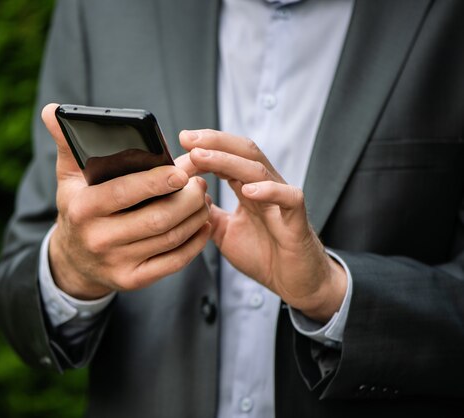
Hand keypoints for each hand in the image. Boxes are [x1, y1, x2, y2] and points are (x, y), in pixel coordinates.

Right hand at [41, 104, 210, 299]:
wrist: (74, 260)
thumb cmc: (78, 208)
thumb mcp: (68, 178)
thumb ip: (67, 143)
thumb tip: (51, 110)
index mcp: (83, 208)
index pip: (124, 192)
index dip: (156, 182)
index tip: (181, 171)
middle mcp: (98, 239)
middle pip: (156, 219)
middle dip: (186, 200)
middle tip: (199, 183)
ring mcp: (116, 264)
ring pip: (169, 239)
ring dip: (195, 218)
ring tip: (203, 199)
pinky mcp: (132, 280)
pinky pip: (173, 262)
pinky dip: (194, 243)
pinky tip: (202, 225)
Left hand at [181, 129, 346, 321]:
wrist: (294, 283)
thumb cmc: (263, 255)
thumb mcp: (223, 231)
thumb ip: (207, 211)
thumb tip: (184, 194)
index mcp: (248, 188)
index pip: (228, 155)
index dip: (205, 146)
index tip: (180, 142)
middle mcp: (265, 188)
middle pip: (243, 151)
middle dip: (214, 141)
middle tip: (187, 138)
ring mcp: (281, 201)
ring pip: (258, 169)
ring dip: (227, 160)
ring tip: (202, 156)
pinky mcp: (296, 220)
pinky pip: (288, 198)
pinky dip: (269, 191)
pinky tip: (248, 189)